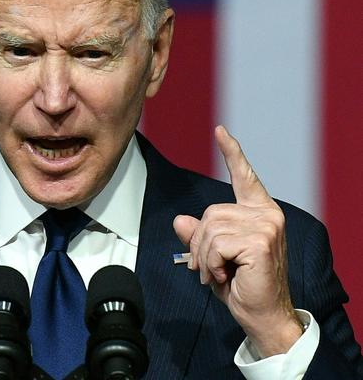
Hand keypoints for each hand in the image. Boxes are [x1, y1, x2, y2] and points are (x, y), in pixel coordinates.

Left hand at [173, 126, 302, 356]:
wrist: (262, 316)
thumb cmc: (241, 286)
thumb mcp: (213, 257)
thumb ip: (199, 236)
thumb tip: (180, 220)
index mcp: (258, 212)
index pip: (244, 177)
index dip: (232, 153)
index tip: (220, 131)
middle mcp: (266, 214)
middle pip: (210, 213)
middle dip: (200, 244)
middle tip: (210, 268)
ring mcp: (266, 225)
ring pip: (209, 228)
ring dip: (205, 256)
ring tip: (217, 273)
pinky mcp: (260, 240)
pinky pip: (215, 243)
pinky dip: (211, 263)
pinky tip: (224, 275)